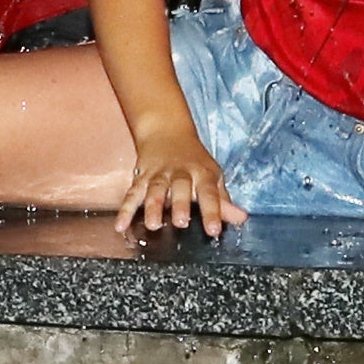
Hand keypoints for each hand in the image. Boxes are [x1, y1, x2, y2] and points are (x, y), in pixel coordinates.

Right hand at [116, 119, 244, 238]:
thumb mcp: (213, 177)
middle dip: (180, 205)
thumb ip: (223, 201)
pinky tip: (120, 226)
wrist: (166, 132)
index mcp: (202, 174)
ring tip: (152, 224)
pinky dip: (125, 210)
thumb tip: (242, 219)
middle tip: (181, 222)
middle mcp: (180, 173)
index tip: (214, 231)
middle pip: (180, 188)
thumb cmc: (194, 160)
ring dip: (152, 206)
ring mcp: (158, 175)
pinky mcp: (141, 177)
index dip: (213, 212)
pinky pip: (132, 194)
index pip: (210, 193)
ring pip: (154, 190)